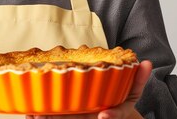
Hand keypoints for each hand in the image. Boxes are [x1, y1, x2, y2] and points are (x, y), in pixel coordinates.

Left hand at [25, 60, 152, 118]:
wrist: (112, 114)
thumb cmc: (119, 100)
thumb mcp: (132, 90)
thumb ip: (139, 78)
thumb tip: (146, 63)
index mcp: (112, 111)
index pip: (115, 114)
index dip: (112, 116)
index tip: (105, 116)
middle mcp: (96, 116)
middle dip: (63, 118)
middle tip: (45, 115)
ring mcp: (82, 117)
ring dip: (49, 117)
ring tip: (33, 114)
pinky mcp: (71, 115)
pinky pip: (57, 116)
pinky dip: (44, 114)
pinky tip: (30, 112)